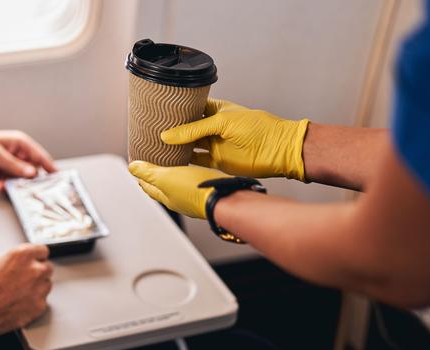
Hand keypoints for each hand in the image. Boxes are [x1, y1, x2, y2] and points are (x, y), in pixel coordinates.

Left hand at [0, 130, 56, 192]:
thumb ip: (14, 166)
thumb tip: (32, 173)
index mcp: (20, 143)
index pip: (40, 156)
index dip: (50, 168)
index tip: (58, 179)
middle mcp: (18, 155)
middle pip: (33, 171)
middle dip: (28, 181)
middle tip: (24, 188)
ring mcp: (11, 166)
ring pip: (21, 181)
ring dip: (13, 185)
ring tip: (1, 185)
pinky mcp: (3, 176)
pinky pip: (11, 185)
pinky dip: (5, 187)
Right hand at [0, 244, 52, 336]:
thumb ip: (12, 260)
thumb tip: (18, 263)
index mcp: (23, 255)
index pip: (42, 250)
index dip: (36, 256)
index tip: (35, 260)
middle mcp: (35, 270)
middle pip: (47, 267)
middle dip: (38, 272)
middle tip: (24, 278)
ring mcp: (39, 289)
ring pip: (46, 285)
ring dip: (37, 287)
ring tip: (19, 292)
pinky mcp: (39, 306)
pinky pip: (42, 301)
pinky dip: (34, 302)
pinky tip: (19, 303)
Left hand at [129, 161, 230, 218]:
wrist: (225, 198)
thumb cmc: (196, 190)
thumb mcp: (166, 178)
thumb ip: (149, 173)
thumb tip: (132, 168)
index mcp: (166, 197)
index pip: (148, 187)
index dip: (141, 176)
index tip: (137, 165)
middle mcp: (179, 200)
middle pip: (162, 187)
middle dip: (156, 176)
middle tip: (152, 162)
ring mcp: (194, 197)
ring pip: (179, 184)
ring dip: (174, 174)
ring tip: (172, 161)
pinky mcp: (207, 192)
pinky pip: (193, 181)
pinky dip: (189, 174)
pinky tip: (193, 167)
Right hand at [160, 98, 309, 180]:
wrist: (278, 150)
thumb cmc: (257, 128)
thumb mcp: (222, 122)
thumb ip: (194, 129)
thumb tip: (168, 135)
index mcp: (216, 110)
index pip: (190, 108)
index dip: (176, 110)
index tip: (157, 112)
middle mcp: (213, 127)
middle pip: (187, 128)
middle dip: (172, 130)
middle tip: (151, 131)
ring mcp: (215, 145)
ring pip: (190, 145)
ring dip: (176, 147)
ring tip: (155, 146)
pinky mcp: (217, 161)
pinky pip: (196, 161)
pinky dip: (184, 162)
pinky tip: (170, 161)